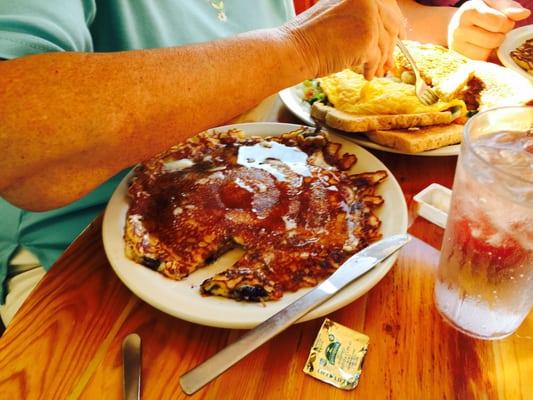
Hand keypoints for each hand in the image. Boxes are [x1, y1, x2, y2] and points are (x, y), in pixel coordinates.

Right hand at [281, 0, 405, 79]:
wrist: (295, 49)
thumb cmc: (308, 34)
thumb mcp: (335, 12)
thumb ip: (358, 15)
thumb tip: (377, 29)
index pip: (388, 6)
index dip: (396, 22)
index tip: (401, 34)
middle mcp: (368, 0)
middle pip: (390, 25)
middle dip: (392, 46)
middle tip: (391, 61)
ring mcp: (369, 19)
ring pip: (384, 44)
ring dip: (380, 61)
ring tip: (376, 72)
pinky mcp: (368, 40)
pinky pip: (376, 58)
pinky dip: (372, 69)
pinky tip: (367, 75)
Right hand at [448, 0, 529, 59]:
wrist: (456, 24)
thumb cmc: (478, 12)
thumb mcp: (492, 3)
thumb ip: (508, 6)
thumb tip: (524, 14)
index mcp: (469, 11)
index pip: (499, 23)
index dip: (506, 23)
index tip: (501, 21)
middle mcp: (459, 29)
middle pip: (494, 40)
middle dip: (500, 36)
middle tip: (494, 32)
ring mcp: (455, 46)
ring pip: (486, 53)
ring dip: (491, 47)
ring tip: (486, 38)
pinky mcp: (457, 58)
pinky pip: (479, 61)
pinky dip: (484, 55)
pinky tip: (480, 47)